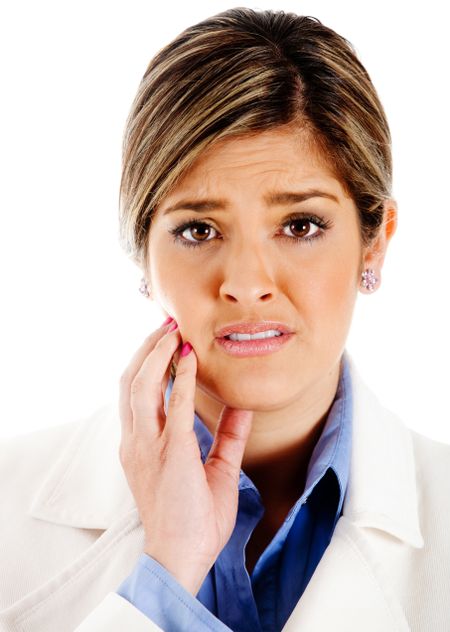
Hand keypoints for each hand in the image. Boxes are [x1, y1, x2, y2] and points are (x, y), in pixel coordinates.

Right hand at [118, 319, 253, 595]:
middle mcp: (136, 441)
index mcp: (141, 445)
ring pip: (141, 385)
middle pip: (132, 380)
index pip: (136, 392)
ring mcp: (147, 447)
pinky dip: (179, 378)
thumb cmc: (193, 522)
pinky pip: (172, 407)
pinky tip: (189, 356)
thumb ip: (228, 437)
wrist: (180, 559)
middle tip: (166, 323)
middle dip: (148, 348)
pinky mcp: (169, 454)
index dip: (148, 361)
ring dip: (156, 353)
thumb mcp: (217, 471)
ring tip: (172, 330)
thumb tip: (243, 409)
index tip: (166, 339)